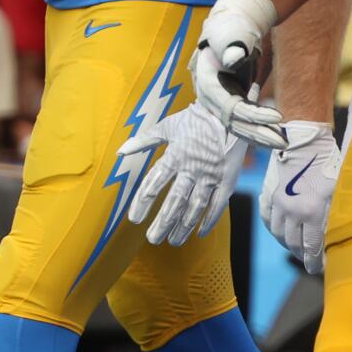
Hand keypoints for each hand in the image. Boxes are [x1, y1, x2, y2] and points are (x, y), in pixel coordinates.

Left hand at [123, 101, 249, 245]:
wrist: (230, 111)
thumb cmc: (196, 118)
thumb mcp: (168, 125)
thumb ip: (144, 140)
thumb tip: (120, 152)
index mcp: (175, 155)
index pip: (153, 183)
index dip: (142, 203)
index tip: (135, 219)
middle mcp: (192, 168)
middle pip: (174, 201)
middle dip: (163, 223)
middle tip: (152, 238)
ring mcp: (211, 175)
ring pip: (195, 207)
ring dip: (183, 226)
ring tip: (174, 241)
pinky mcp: (228, 179)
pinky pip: (218, 205)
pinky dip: (210, 220)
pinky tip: (201, 233)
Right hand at [191, 0, 283, 148]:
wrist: (231, 28)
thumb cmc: (231, 28)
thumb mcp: (230, 33)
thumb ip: (232, 44)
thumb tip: (235, 57)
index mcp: (207, 82)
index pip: (231, 106)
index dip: (254, 114)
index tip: (278, 117)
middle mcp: (210, 97)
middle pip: (235, 122)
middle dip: (260, 133)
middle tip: (284, 143)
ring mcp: (220, 101)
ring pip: (240, 126)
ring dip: (261, 136)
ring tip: (284, 143)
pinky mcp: (231, 101)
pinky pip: (245, 121)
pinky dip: (259, 128)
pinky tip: (276, 135)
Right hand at [258, 121, 338, 273]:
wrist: (304, 139)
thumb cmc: (328, 161)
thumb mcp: (340, 188)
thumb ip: (336, 214)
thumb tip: (336, 238)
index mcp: (311, 211)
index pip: (312, 247)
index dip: (315, 262)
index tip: (319, 270)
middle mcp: (291, 211)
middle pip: (294, 244)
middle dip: (303, 256)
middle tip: (310, 262)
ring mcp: (277, 203)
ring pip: (279, 234)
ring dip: (289, 245)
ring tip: (298, 249)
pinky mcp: (269, 194)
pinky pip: (268, 220)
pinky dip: (275, 230)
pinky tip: (282, 233)